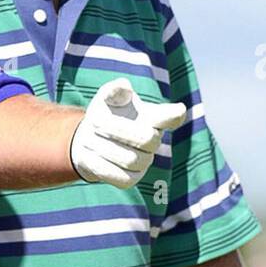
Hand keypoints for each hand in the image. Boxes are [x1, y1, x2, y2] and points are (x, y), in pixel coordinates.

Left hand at [70, 78, 186, 187]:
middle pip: (147, 139)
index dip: (176, 115)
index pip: (172, 117)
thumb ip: (115, 90)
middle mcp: (153, 141)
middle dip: (118, 129)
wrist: (87, 141)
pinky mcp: (130, 180)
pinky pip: (120, 177)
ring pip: (130, 159)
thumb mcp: (106, 98)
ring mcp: (144, 162)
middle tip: (94, 121)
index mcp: (152, 118)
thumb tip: (123, 86)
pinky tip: (88, 154)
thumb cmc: (104, 114)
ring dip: (104, 147)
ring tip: (88, 138)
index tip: (178, 110)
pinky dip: (101, 165)